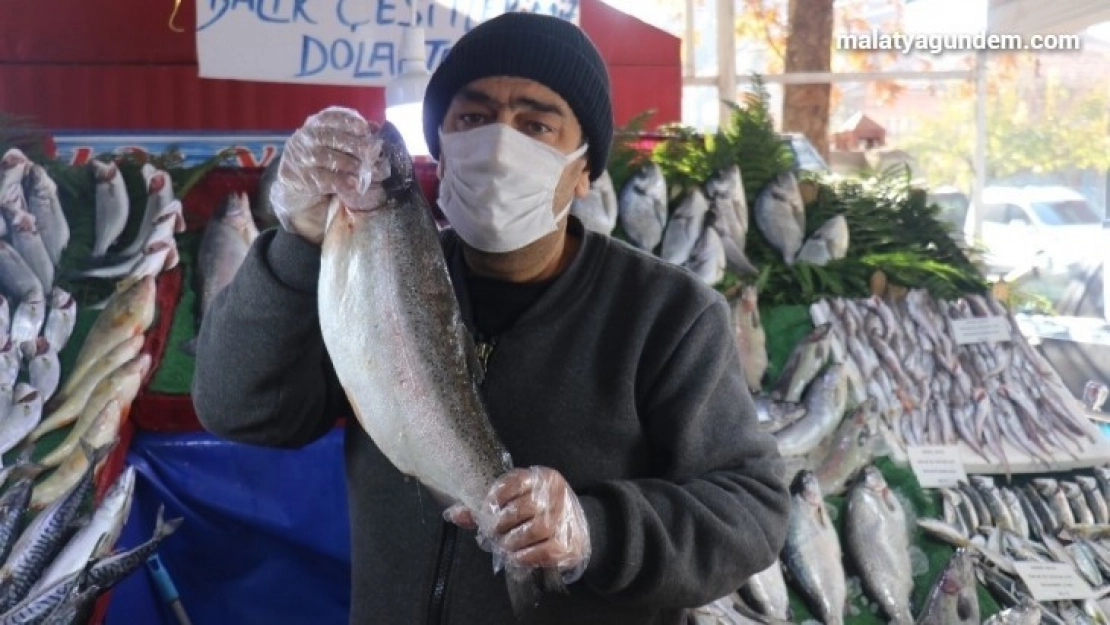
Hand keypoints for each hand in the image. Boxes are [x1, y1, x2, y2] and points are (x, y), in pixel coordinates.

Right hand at [271, 106, 378, 244]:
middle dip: (354, 144)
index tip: (364, 128)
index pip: (331, 116)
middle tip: (372, 153)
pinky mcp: (303, 177)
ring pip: (327, 157)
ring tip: (365, 170)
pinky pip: (324, 178)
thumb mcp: (335, 140)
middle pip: (331, 137)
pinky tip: (354, 184)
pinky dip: (341, 181)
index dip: (349, 121)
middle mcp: (306, 137)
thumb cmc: (325, 156)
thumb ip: (354, 133)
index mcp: (316, 123)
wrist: (297, 180)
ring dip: (350, 164)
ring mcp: (301, 157)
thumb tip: (376, 127)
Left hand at [480, 467, 591, 582]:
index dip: (495, 497)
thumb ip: (487, 506)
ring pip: (535, 530)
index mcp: (542, 477)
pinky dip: (525, 556)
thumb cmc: (538, 513)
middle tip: (492, 534)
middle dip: (501, 524)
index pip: (515, 481)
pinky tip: (515, 557)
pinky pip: (545, 551)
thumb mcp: (517, 500)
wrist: (575, 531)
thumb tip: (454, 514)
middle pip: (523, 507)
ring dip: (512, 542)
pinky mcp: (570, 544)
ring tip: (503, 546)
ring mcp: (566, 519)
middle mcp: (557, 495)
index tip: (486, 511)